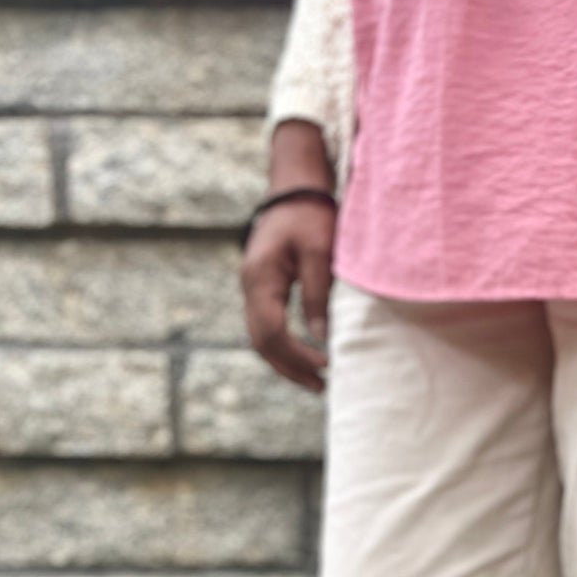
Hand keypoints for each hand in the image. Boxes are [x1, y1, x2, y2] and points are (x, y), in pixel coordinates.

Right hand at [240, 120, 337, 393]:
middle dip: (290, 367)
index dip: (297, 356)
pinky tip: (306, 357)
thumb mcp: (322, 252)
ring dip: (286, 362)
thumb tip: (320, 336)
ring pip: (260, 337)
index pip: (272, 330)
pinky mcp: (262, 288)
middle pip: (261, 341)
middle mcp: (250, 285)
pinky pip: (267, 326)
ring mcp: (253, 287)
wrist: (296, 189)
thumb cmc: (312, 216)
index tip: (326, 367)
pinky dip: (284, 347)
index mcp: (261, 277)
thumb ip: (319, 294)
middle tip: (322, 386)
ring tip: (316, 380)